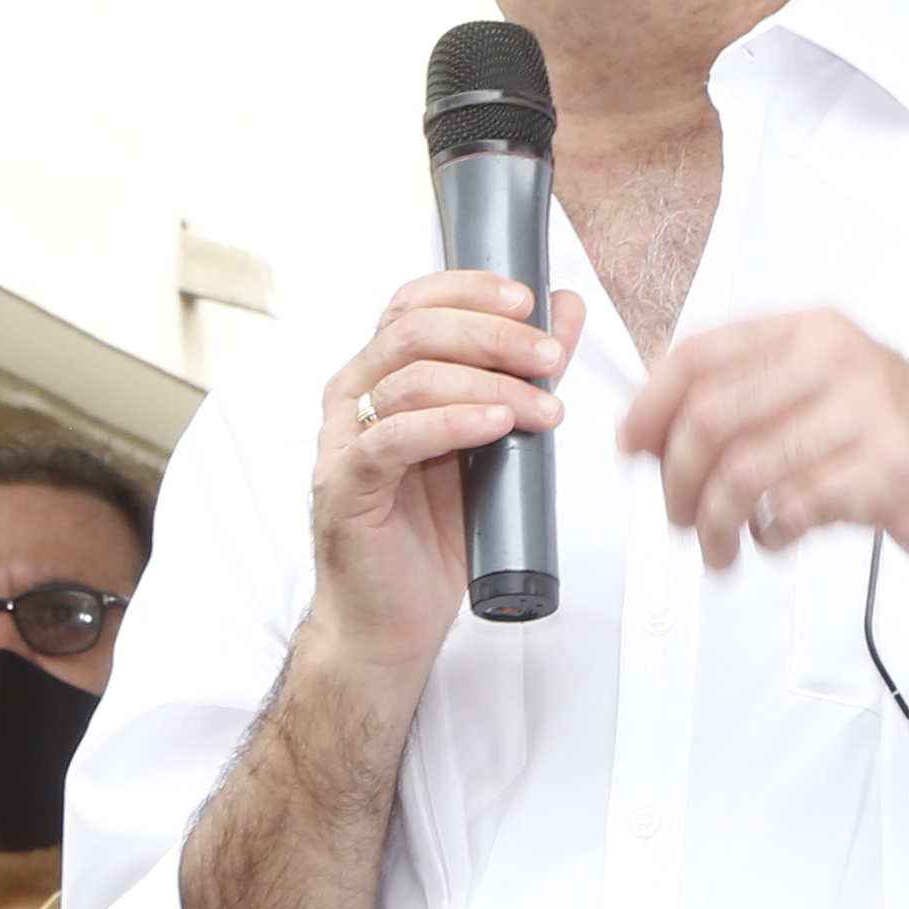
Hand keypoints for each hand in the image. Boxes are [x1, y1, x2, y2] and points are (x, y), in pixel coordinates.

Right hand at [314, 270, 588, 670]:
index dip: (470, 290)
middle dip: (492, 334)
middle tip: (550, 356)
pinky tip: (495, 427)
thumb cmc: (433, 532)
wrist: (391, 618)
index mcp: (381, 375)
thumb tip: (563, 310)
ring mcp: (344, 440)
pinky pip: (393, 439)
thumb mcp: (490, 440)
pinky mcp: (346, 486)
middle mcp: (354, 397)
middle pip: (414, 331)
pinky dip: (451, 424)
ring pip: (410, 379)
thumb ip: (519, 374)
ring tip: (543, 407)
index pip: (414, 303)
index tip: (529, 301)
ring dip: (488, 384)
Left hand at [612, 309, 908, 598]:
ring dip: (716, 523)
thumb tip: (659, 430)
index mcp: (817, 331)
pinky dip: (769, 536)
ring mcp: (868, 413)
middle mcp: (840, 359)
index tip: (633, 450)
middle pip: (710, 417)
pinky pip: (792, 509)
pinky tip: (778, 540)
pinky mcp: (888, 472)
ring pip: (743, 471)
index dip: (650, 407)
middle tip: (679, 516)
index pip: (701, 354)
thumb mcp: (835, 398)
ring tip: (721, 547)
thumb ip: (757, 399)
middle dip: (678, 480)